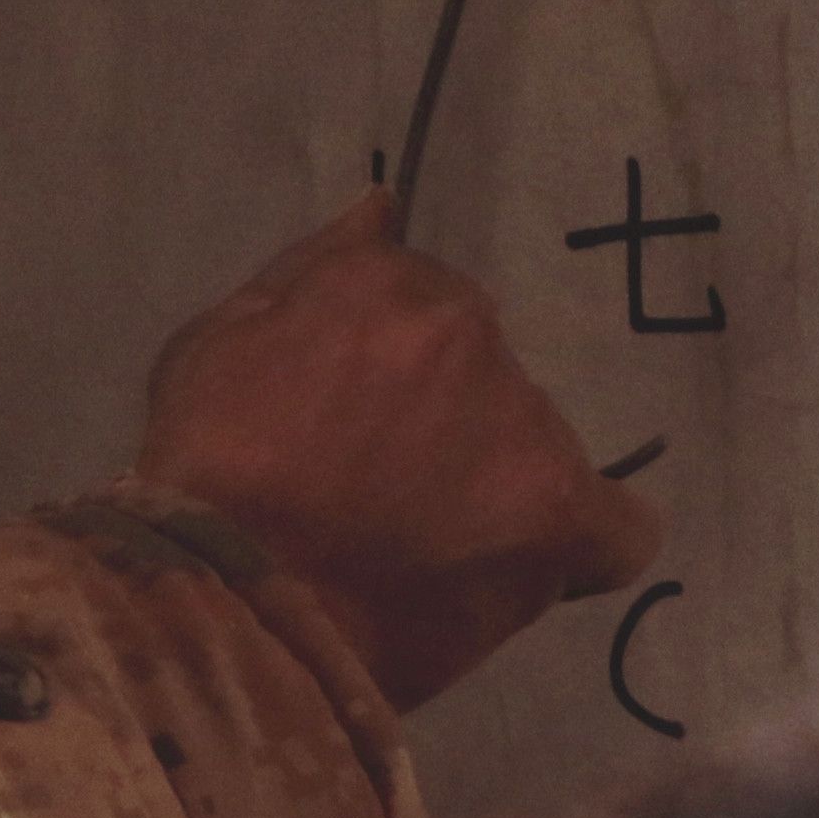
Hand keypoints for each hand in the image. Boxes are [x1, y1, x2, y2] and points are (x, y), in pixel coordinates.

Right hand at [136, 194, 659, 717]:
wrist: (230, 610)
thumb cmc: (201, 482)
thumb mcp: (211, 345)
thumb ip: (302, 274)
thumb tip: (382, 207)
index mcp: (382, 282)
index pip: (421, 306)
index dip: (388, 372)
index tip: (352, 425)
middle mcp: (465, 330)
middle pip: (479, 371)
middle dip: (441, 423)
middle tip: (380, 496)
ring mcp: (522, 422)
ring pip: (530, 444)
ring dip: (491, 484)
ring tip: (425, 557)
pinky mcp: (560, 514)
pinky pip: (617, 528)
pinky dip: (583, 545)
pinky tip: (529, 568)